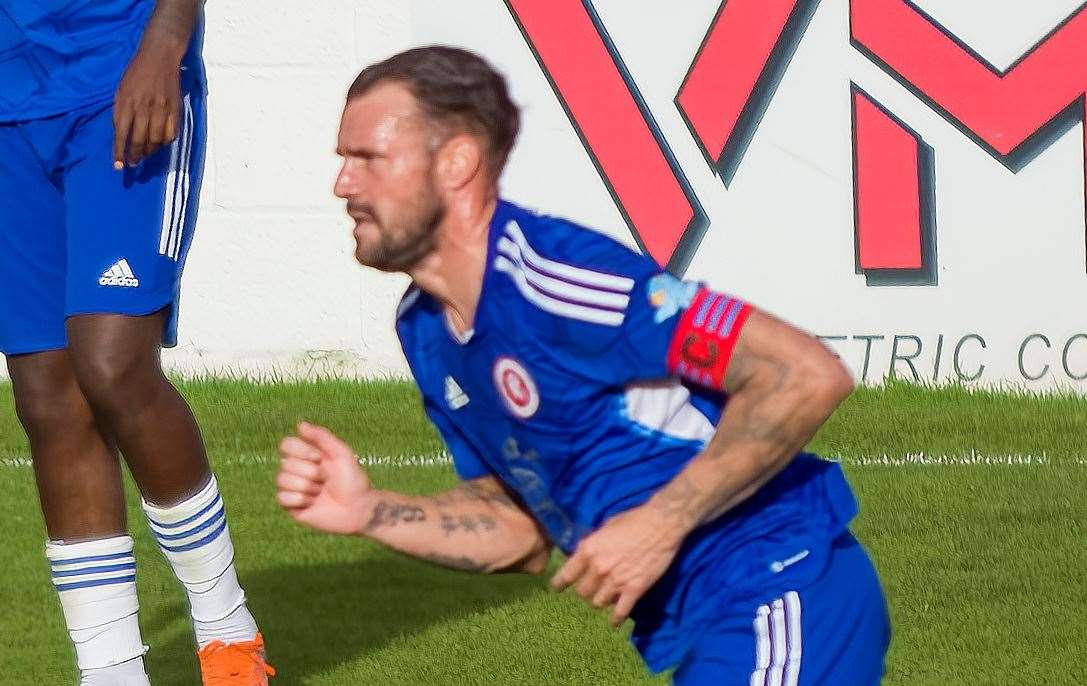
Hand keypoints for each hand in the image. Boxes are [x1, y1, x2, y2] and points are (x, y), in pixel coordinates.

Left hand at [112, 41, 182, 168]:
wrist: (160, 57)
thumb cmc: (136, 73)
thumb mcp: (121, 89)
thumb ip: (120, 111)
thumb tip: (121, 134)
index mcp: (127, 102)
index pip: (121, 133)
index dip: (120, 151)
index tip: (118, 166)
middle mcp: (144, 107)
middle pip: (139, 139)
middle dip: (135, 155)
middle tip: (133, 164)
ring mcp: (162, 110)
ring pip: (156, 140)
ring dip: (150, 151)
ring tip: (145, 155)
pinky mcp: (175, 110)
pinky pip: (171, 133)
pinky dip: (165, 142)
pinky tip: (159, 143)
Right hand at [277, 422, 372, 534]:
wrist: (358, 508)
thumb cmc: (353, 480)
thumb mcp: (341, 453)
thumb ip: (322, 437)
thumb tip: (300, 424)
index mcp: (307, 455)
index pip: (286, 444)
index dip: (301, 451)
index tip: (320, 458)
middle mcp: (297, 470)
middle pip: (285, 464)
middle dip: (311, 473)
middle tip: (326, 480)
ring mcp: (293, 488)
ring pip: (282, 480)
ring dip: (307, 487)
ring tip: (321, 493)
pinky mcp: (291, 506)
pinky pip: (281, 498)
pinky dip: (300, 500)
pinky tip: (312, 504)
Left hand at [550, 504, 683, 626]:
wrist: (661, 524)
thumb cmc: (633, 520)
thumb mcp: (606, 527)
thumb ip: (594, 543)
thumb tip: (585, 552)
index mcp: (588, 550)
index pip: (566, 574)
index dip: (558, 584)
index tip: (555, 589)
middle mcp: (598, 568)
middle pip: (582, 592)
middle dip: (585, 591)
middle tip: (591, 589)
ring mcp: (616, 580)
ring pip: (598, 603)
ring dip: (600, 601)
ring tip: (604, 599)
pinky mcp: (634, 589)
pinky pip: (620, 612)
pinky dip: (616, 619)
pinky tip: (614, 623)